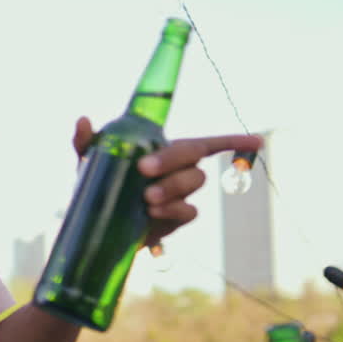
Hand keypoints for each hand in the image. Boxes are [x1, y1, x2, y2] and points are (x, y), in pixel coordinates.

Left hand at [72, 116, 263, 246]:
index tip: (258, 141)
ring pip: (194, 183)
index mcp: (165, 150)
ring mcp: (180, 195)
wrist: (94, 221)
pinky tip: (152, 213)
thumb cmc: (97, 181)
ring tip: (146, 197)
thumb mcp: (89, 159)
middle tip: (144, 170)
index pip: (207, 142)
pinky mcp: (175, 219)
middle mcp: (179, 170)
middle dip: (173, 160)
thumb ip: (86, 140)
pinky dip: (174, 210)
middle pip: (194, 156)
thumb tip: (84, 120)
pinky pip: (188, 212)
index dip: (234, 140)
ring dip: (173, 187)